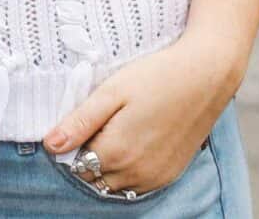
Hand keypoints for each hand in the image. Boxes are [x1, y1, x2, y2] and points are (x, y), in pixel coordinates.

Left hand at [41, 37, 244, 193]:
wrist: (207, 74)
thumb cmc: (157, 76)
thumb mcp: (112, 91)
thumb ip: (80, 122)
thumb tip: (51, 145)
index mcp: (116, 152)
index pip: (76, 164)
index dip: (74, 143)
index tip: (84, 120)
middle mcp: (135, 173)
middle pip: (94, 177)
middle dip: (89, 156)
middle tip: (103, 122)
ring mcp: (155, 177)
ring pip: (115, 184)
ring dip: (109, 166)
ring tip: (121, 128)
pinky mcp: (170, 175)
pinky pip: (138, 185)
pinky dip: (129, 170)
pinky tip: (137, 139)